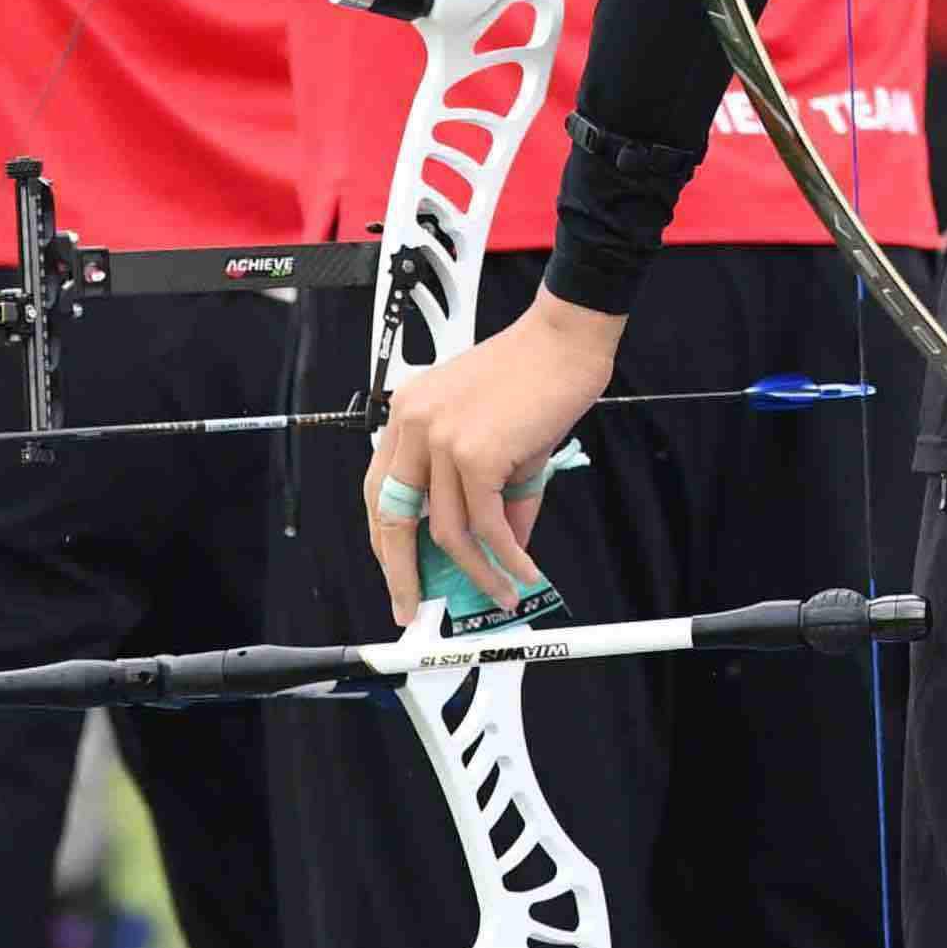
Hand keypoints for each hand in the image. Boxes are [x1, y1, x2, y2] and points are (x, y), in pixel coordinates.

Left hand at [361, 292, 624, 623]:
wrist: (567, 339)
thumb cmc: (536, 377)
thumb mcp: (497, 438)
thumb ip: (492, 496)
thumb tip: (498, 553)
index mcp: (408, 414)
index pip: (378, 489)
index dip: (385, 539)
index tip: (397, 573)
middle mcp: (414, 423)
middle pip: (393, 517)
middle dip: (402, 573)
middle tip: (412, 608)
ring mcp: (442, 438)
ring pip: (447, 531)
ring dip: (475, 574)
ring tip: (500, 594)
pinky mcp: (476, 454)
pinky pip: (488, 526)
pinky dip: (506, 558)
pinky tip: (523, 571)